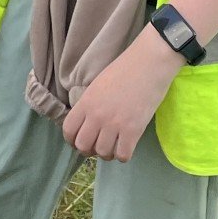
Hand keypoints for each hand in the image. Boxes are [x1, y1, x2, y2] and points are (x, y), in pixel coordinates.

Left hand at [62, 27, 181, 161]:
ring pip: (103, 153)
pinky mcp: (133, 131)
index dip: (72, 140)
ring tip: (114, 146)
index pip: (68, 130)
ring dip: (107, 153)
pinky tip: (126, 146)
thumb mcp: (98, 85)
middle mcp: (97, 116)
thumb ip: (90, 105)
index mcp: (86, 102)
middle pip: (83, 146)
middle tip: (98, 145)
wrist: (149, 63)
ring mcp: (115, 124)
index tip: (79, 141)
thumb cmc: (124, 69)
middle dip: (89, 150)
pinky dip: (123, 155)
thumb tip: (88, 124)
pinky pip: (123, 155)